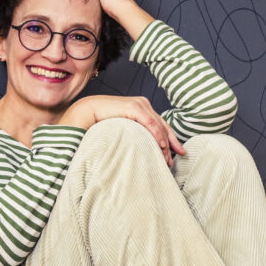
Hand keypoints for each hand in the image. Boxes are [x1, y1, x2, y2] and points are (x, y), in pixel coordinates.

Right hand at [59, 95, 185, 165]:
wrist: (87, 112)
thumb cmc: (102, 122)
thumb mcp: (124, 128)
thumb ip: (135, 133)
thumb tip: (143, 148)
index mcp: (142, 108)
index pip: (162, 125)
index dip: (172, 140)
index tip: (179, 153)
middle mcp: (144, 104)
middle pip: (163, 126)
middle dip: (170, 145)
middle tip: (171, 161)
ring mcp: (140, 104)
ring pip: (159, 126)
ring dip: (165, 144)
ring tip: (166, 158)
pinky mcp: (134, 107)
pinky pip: (150, 123)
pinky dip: (157, 135)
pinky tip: (161, 146)